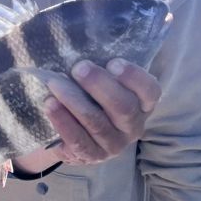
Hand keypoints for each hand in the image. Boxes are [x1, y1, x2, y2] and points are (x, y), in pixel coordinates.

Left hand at [44, 58, 160, 164]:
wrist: (69, 133)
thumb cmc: (89, 97)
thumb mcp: (100, 83)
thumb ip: (100, 68)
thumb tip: (80, 44)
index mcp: (141, 104)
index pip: (150, 91)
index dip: (134, 77)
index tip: (113, 62)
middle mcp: (133, 126)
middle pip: (123, 107)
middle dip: (99, 85)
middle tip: (79, 67)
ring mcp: (114, 144)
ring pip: (96, 122)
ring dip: (74, 101)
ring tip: (55, 83)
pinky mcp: (92, 156)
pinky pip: (78, 140)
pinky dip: (63, 121)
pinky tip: (50, 104)